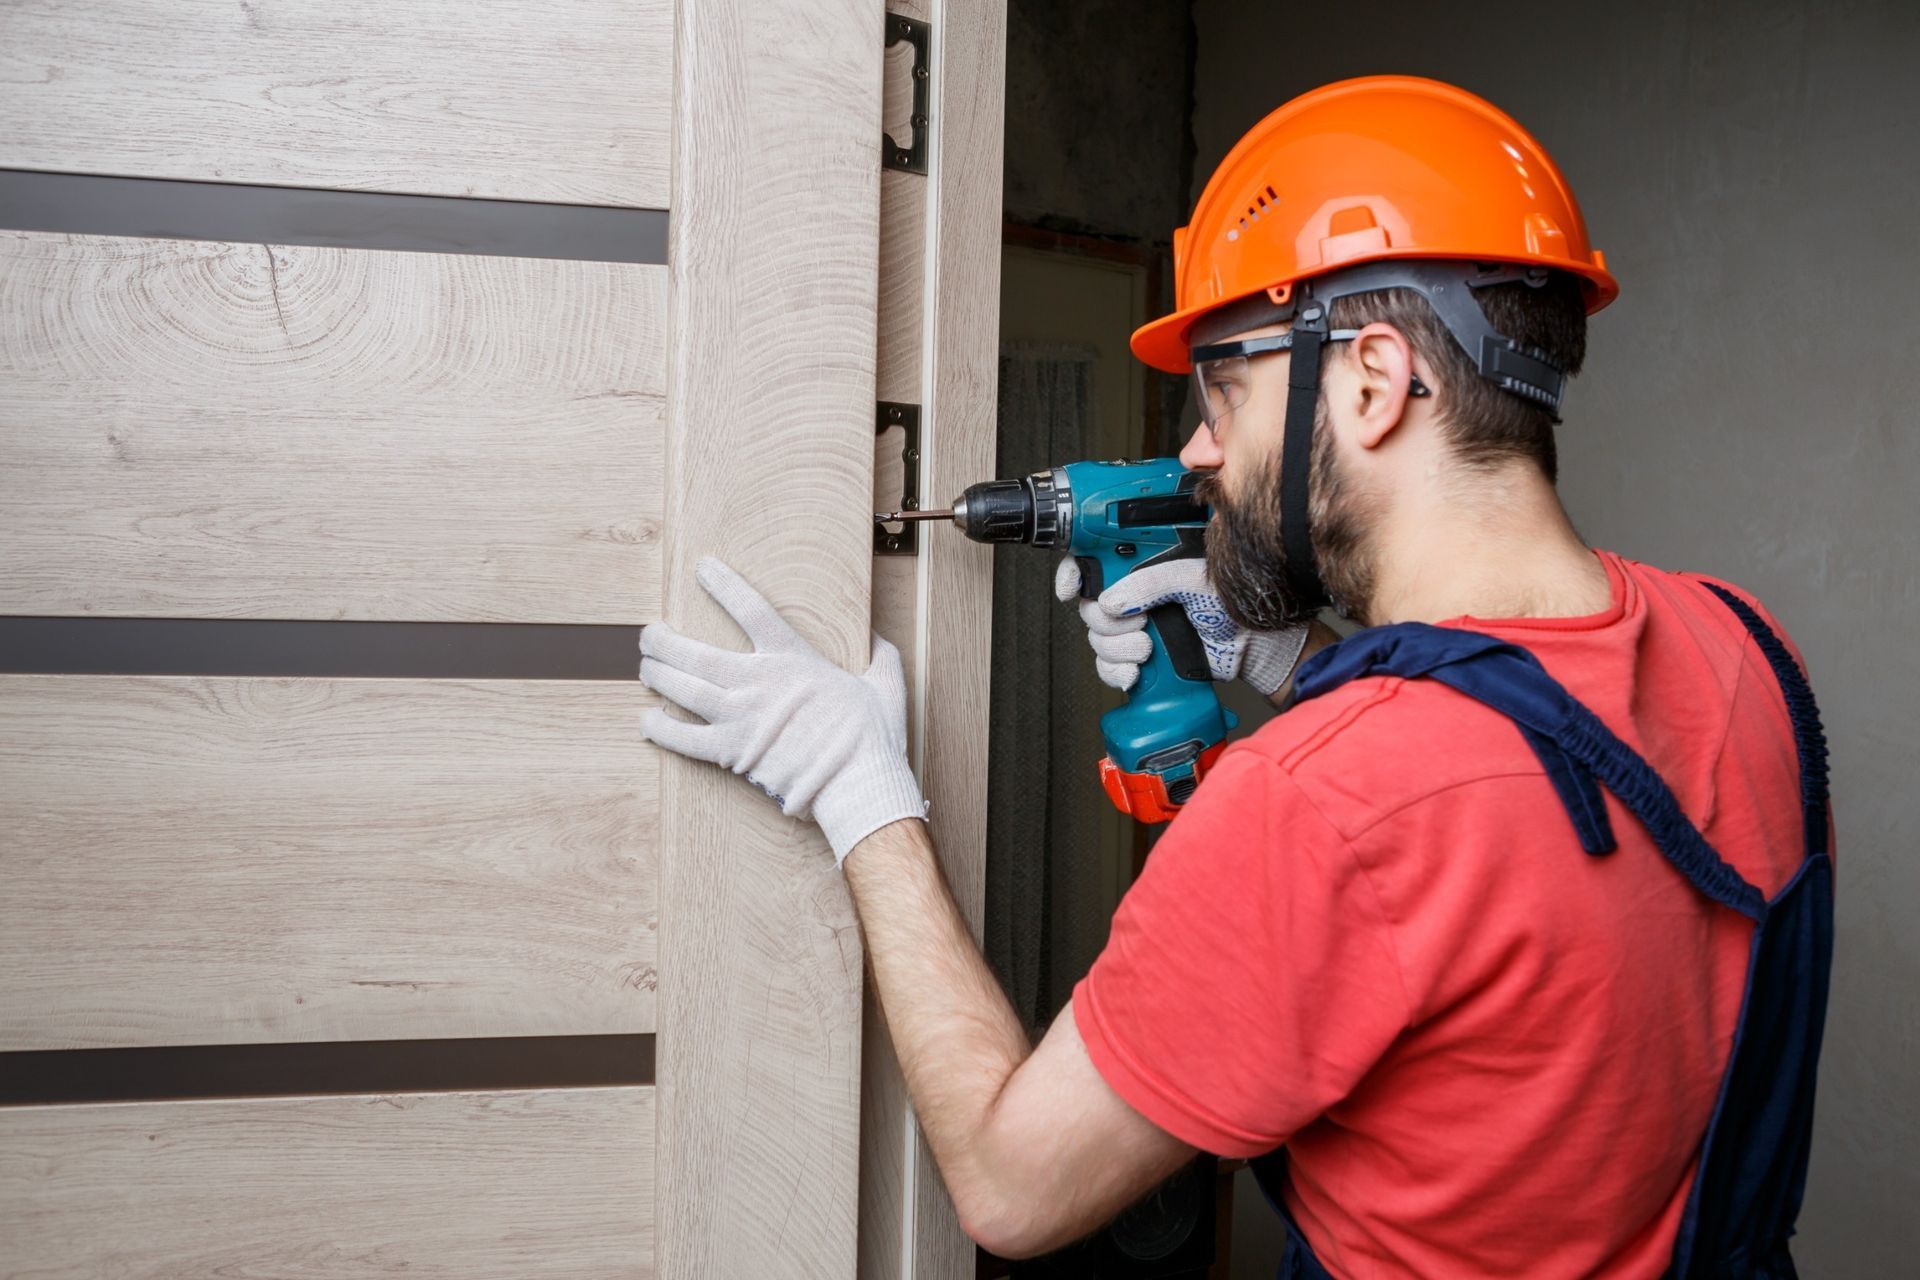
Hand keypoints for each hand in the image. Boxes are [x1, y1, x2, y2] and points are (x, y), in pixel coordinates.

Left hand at [639, 557, 925, 863]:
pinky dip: (661, 729)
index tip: (702, 568)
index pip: (749, 608)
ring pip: (682, 689)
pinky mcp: (732, 753)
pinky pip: (684, 739)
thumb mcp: (886, 685)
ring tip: (645, 668)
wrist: (858, 784)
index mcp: (792, 658)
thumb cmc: (873, 738)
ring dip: (656, 676)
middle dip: (663, 640)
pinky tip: (648, 720)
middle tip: (649, 635)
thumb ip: (882, 656)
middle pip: (695, 653)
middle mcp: (757, 681)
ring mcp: (740, 717)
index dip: (723, 584)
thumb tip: (881, 639)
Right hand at [1054, 556, 1310, 696]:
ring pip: (1097, 638)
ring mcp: (1138, 626)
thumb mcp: (1196, 579)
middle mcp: (1137, 594)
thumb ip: (1152, 582)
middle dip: (1107, 620)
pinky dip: (1117, 672)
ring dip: (1117, 648)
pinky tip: (1137, 672)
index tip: (1072, 588)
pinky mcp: (1141, 657)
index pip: (1095, 560)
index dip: (1075, 572)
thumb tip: (1112, 600)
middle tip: (1138, 621)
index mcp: (1147, 563)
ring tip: (1148, 648)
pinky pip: (1108, 666)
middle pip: (1090, 604)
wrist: (1257, 651)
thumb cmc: (1237, 605)